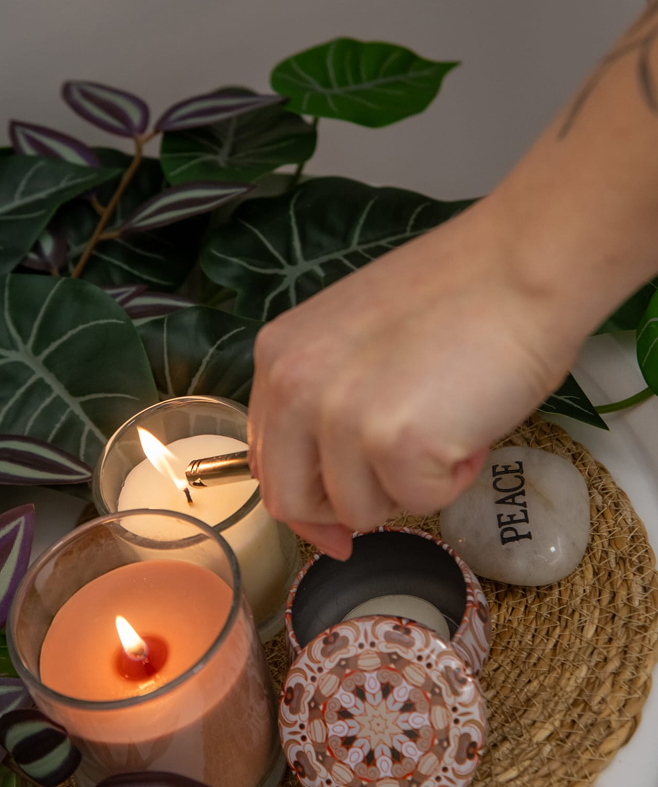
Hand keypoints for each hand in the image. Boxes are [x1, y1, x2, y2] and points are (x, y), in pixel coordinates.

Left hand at [248, 199, 580, 558]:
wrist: (520, 265)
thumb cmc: (457, 296)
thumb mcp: (356, 341)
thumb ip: (324, 398)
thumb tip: (325, 476)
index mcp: (279, 356)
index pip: (265, 459)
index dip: (304, 498)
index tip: (333, 521)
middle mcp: (294, 385)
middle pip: (292, 499)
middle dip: (346, 510)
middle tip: (400, 486)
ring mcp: (340, 416)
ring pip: (360, 510)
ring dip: (410, 484)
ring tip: (447, 421)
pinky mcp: (394, 443)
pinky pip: (420, 502)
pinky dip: (454, 478)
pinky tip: (470, 422)